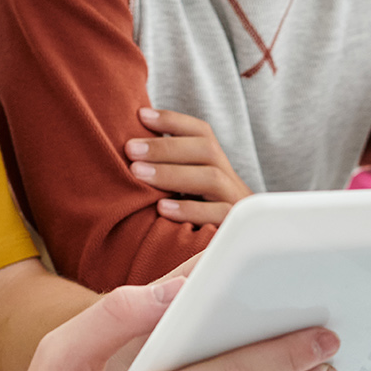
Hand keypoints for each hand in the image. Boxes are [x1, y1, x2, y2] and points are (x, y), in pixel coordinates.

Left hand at [127, 106, 252, 223]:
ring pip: (212, 178)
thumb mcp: (188, 192)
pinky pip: (218, 214)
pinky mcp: (233, 227)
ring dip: (172, 173)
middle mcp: (229, 179)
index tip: (141, 115)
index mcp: (217, 166)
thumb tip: (131, 147)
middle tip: (130, 149)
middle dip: (165, 146)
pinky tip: (161, 208)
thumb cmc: (200, 221)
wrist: (241, 255)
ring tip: (138, 172)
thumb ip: (169, 170)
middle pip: (206, 150)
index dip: (173, 121)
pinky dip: (189, 210)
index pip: (201, 132)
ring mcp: (235, 202)